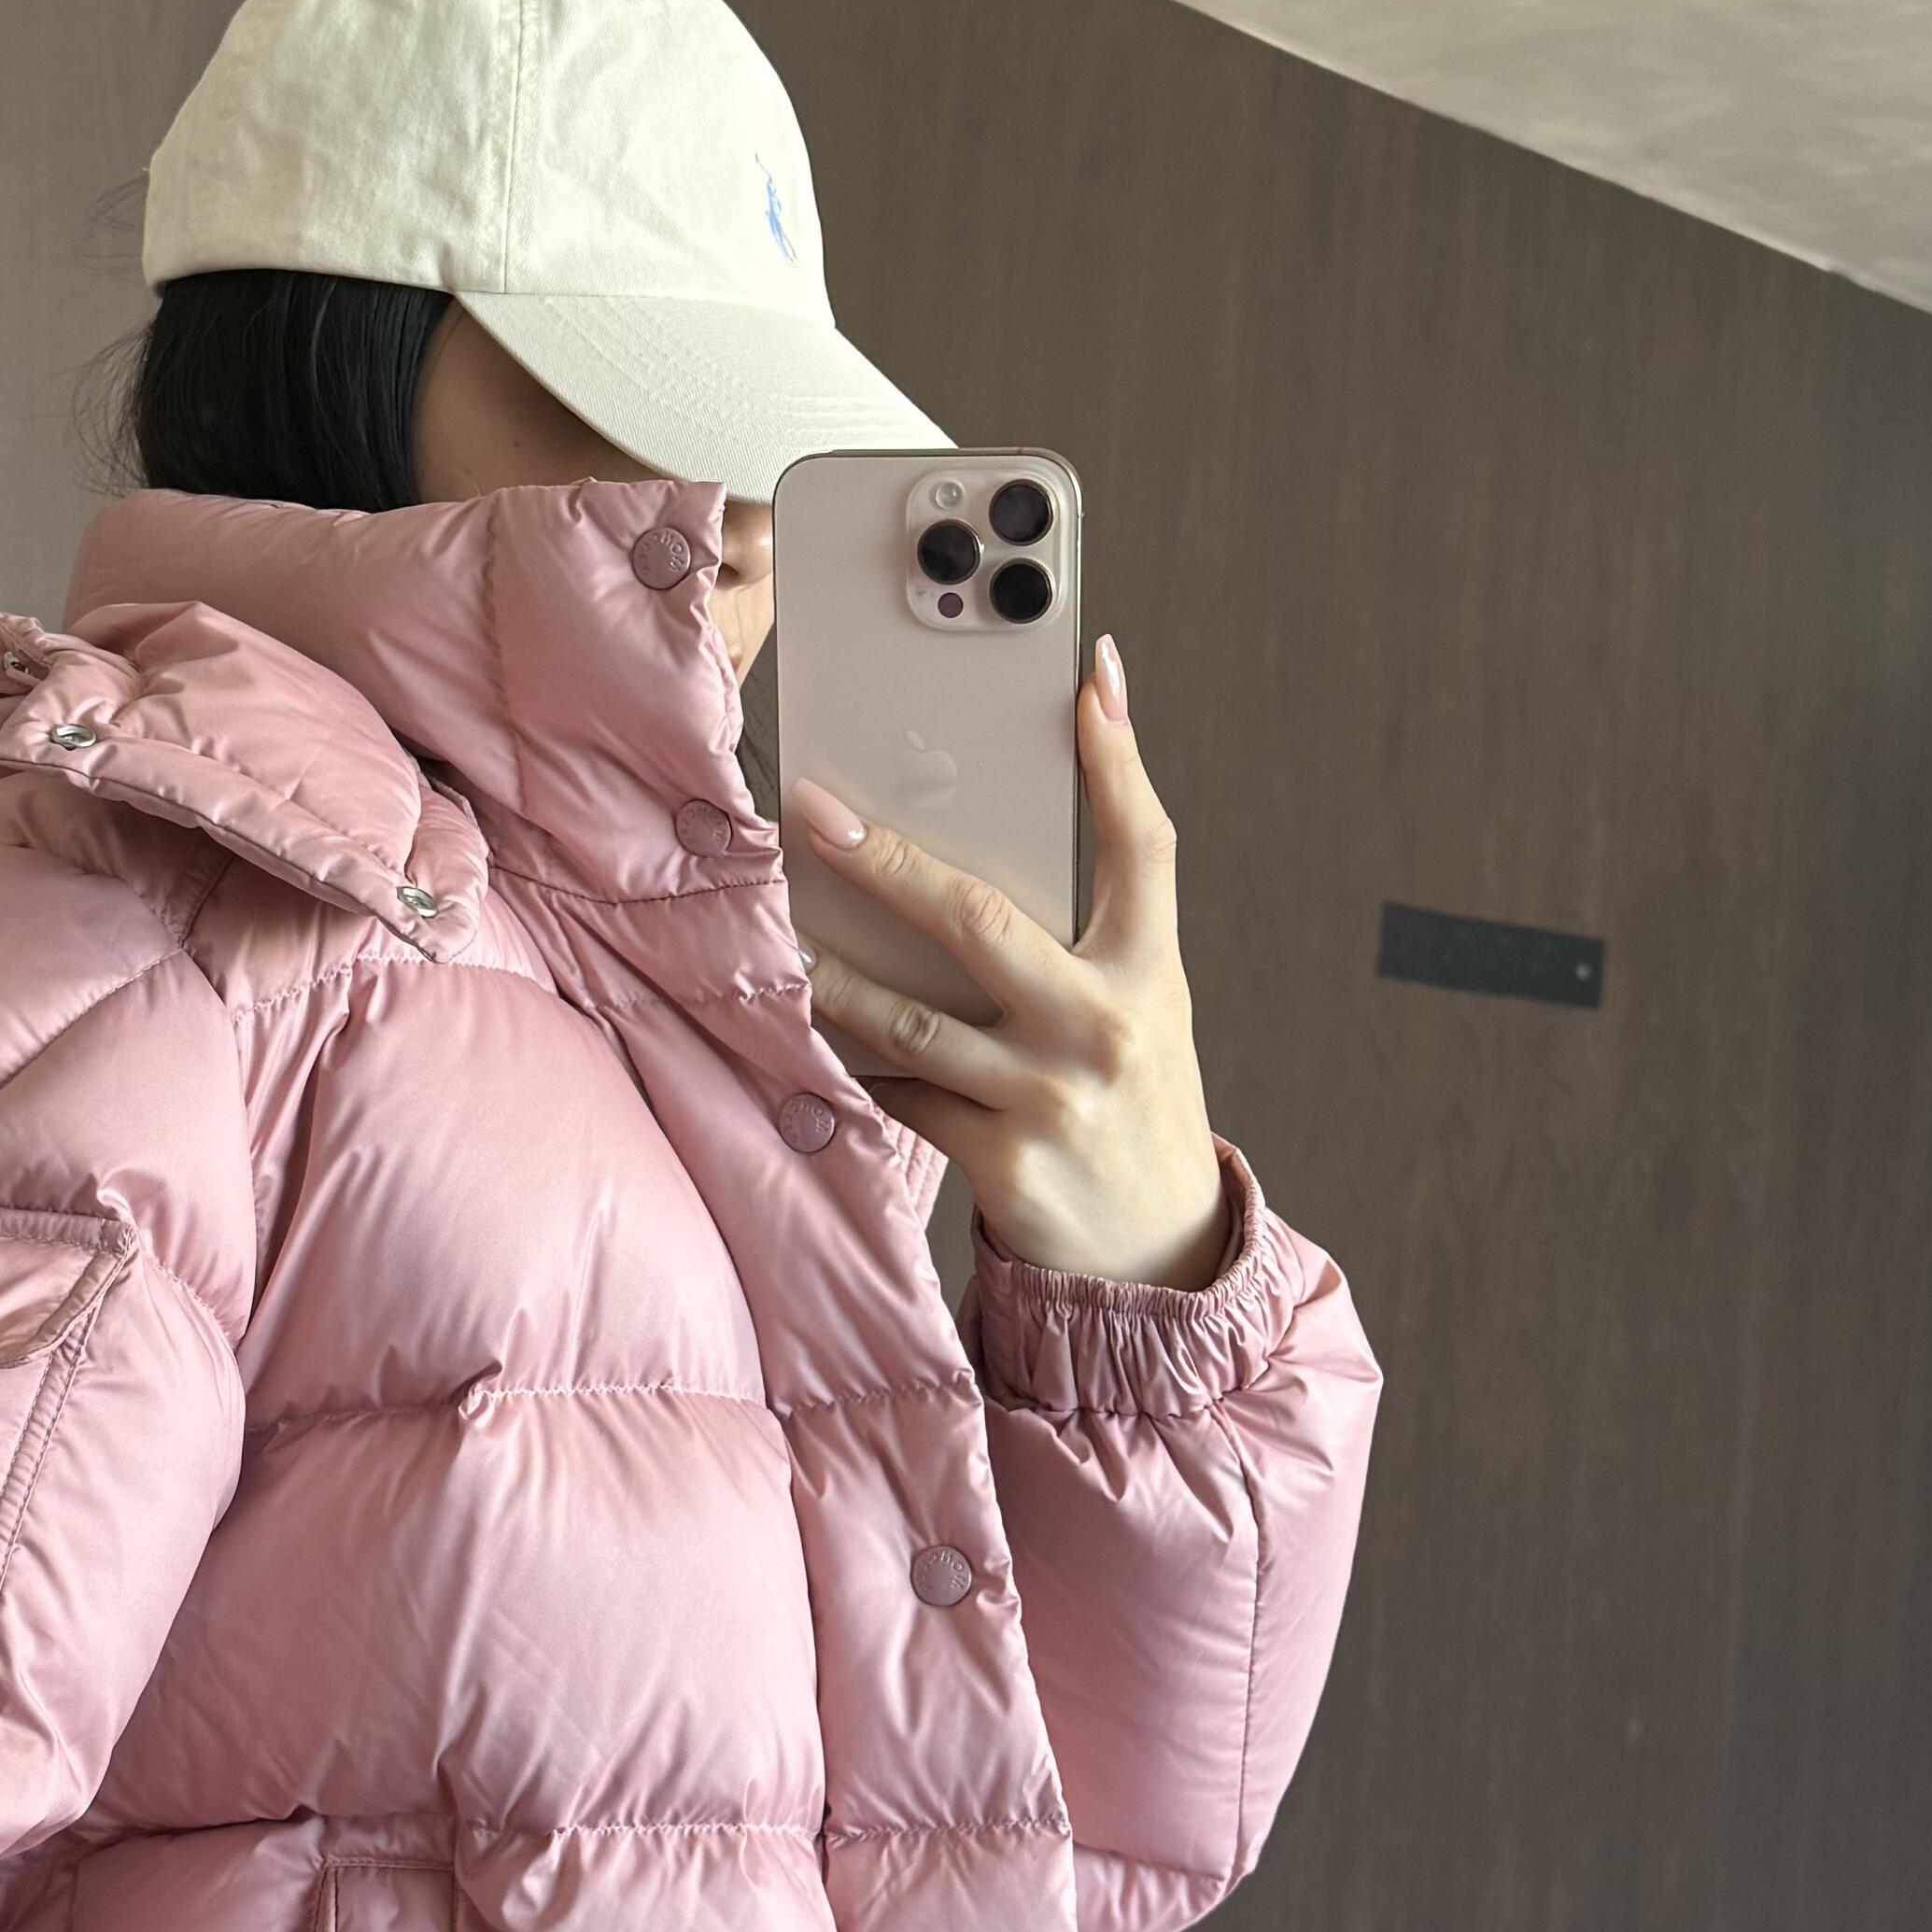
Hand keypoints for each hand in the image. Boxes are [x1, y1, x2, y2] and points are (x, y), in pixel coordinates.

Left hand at [792, 633, 1230, 1287]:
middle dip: (887, 860)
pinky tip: (806, 1032)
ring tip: (776, 932)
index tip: (1089, 678)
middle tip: (815, 812)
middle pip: (982, 919)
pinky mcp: (1000, 1157)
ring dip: (829, 974)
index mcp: (1151, 970)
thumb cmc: (1128, 1100)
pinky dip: (849, 1062)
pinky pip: (899, 1093)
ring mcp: (1048, 1095)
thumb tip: (1009, 830)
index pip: (1143, 844)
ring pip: (910, 1017)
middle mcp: (1104, 1025)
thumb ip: (1089, 926)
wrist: (1156, 1253)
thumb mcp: (1139, 1004)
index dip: (1118, 757)